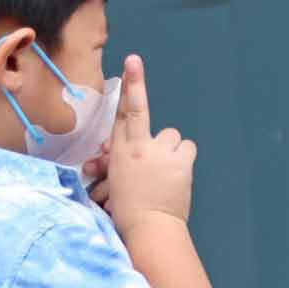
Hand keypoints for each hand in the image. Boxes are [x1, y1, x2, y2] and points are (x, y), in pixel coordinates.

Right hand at [101, 55, 195, 229]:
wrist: (150, 227)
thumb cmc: (127, 211)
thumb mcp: (111, 183)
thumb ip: (111, 164)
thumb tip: (102, 158)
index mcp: (120, 151)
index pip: (122, 112)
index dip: (130, 84)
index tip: (134, 60)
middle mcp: (139, 146)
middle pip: (141, 111)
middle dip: (137, 86)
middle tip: (139, 94)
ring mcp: (161, 152)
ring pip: (170, 135)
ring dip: (168, 148)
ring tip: (164, 168)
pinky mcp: (181, 161)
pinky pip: (186, 147)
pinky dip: (183, 157)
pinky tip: (177, 171)